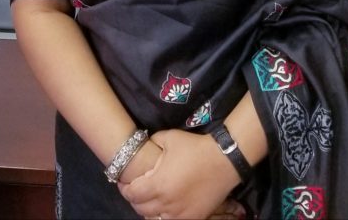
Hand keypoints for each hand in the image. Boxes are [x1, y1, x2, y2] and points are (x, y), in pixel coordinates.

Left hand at [119, 128, 239, 219]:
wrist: (223, 161)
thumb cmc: (195, 148)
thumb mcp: (169, 137)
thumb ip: (152, 142)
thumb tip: (144, 145)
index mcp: (158, 185)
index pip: (132, 194)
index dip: (124, 188)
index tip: (123, 181)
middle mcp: (166, 204)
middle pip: (140, 209)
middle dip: (135, 198)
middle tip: (136, 188)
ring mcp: (179, 214)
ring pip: (154, 219)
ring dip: (148, 210)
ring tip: (150, 199)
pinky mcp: (192, 218)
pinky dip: (163, 217)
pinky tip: (165, 207)